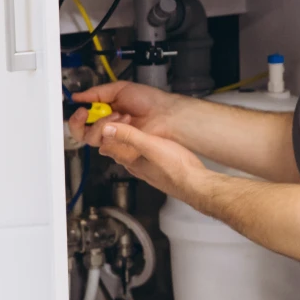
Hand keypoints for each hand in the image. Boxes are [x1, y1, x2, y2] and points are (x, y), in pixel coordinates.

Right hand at [67, 81, 182, 149]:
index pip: (82, 121)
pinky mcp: (121, 149)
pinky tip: (127, 121)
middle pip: (80, 133)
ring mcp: (114, 139)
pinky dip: (115, 130)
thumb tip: (77, 96)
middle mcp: (107, 128)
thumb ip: (96, 93)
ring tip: (120, 114)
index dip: (76, 116)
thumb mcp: (119, 89)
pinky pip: (107, 144)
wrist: (164, 112)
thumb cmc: (148, 100)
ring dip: (103, 123)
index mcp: (104, 113)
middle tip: (86, 112)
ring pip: (92, 138)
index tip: (80, 108)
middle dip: (79, 122)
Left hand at [95, 121, 209, 200]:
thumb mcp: (150, 146)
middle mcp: (133, 165)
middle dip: (114, 131)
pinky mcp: (156, 167)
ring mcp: (145, 167)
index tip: (114, 117)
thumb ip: (128, 136)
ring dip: (127, 136)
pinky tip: (150, 137)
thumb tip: (106, 128)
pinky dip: (139, 142)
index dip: (105, 129)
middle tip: (125, 117)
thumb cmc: (175, 168)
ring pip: (127, 150)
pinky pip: (140, 153)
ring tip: (135, 123)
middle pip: (114, 147)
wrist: (194, 182)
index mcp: (128, 159)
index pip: (104, 145)